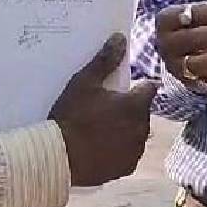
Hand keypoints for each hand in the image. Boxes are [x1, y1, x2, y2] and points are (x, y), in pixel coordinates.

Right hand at [49, 33, 156, 186]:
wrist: (58, 157)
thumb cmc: (72, 116)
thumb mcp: (84, 82)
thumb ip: (105, 60)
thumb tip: (121, 37)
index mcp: (136, 105)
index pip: (148, 88)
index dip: (136, 88)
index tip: (120, 90)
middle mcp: (143, 128)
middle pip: (142, 112)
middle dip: (130, 109)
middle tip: (105, 110)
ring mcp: (135, 150)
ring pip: (137, 133)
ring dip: (127, 130)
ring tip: (102, 130)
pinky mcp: (126, 168)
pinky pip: (128, 153)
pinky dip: (120, 150)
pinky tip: (101, 147)